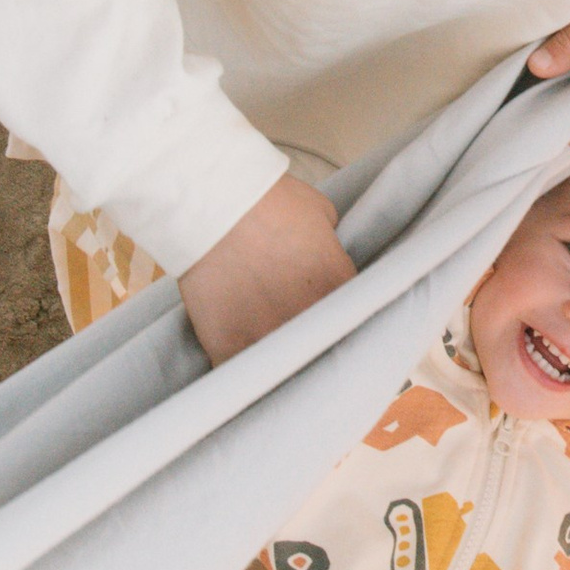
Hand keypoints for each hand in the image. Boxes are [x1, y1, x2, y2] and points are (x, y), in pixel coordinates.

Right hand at [179, 168, 354, 363]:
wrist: (210, 201)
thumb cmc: (266, 197)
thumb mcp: (320, 212)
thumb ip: (332, 241)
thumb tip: (330, 250)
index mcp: (338, 286)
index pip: (359, 316)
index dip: (348, 318)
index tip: (337, 317)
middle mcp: (309, 319)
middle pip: (323, 346)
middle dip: (318, 342)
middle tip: (305, 334)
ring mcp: (268, 337)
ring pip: (285, 368)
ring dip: (281, 360)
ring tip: (272, 349)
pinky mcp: (229, 347)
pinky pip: (239, 372)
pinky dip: (239, 369)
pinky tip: (240, 361)